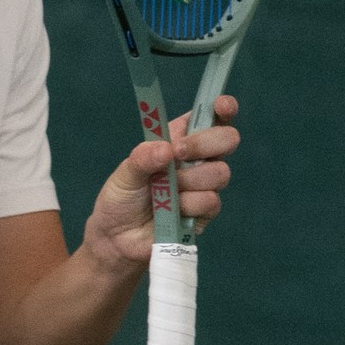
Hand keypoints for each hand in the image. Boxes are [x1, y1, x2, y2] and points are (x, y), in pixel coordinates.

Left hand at [83, 96, 239, 271]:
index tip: (221, 106)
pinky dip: (188, 205)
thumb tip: (166, 149)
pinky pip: (210, 201)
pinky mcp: (205, 211)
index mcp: (180, 139)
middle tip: (177, 153)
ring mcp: (204, 185)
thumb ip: (142, 157)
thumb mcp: (124, 173)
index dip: (223, 108)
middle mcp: (197, 159)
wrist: (118, 238)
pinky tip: (172, 211)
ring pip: (220, 172)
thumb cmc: (122, 199)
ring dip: (189, 181)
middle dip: (204, 144)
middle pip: (227, 139)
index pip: (211, 117)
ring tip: (166, 192)